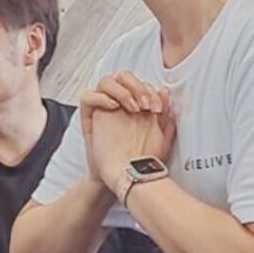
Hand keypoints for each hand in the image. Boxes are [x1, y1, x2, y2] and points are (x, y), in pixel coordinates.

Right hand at [80, 72, 174, 186]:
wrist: (125, 176)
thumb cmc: (140, 158)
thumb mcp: (159, 135)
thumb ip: (163, 115)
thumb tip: (165, 92)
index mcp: (135, 104)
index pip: (139, 83)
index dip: (150, 90)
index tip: (157, 109)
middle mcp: (118, 102)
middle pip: (122, 76)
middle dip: (136, 86)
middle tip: (145, 106)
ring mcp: (103, 108)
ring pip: (106, 81)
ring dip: (121, 91)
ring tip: (132, 108)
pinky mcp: (89, 116)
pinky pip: (87, 96)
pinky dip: (101, 98)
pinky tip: (114, 107)